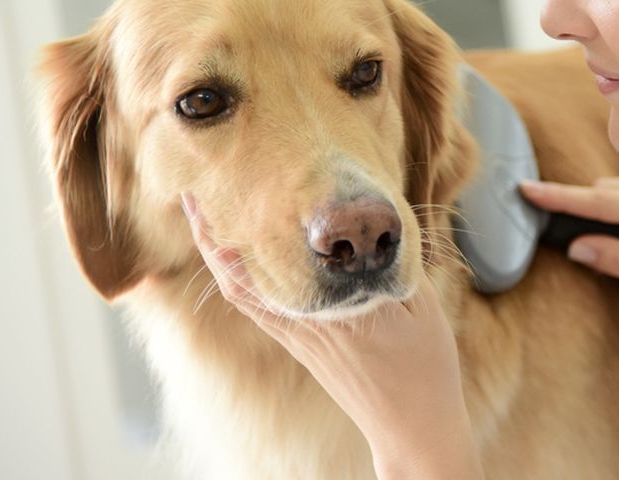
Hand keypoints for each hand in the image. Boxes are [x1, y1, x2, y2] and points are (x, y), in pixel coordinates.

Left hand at [182, 194, 483, 479]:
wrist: (411, 428)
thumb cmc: (425, 368)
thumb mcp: (422, 306)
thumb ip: (397, 261)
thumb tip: (381, 218)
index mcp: (337, 308)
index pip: (280, 263)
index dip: (247, 229)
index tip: (233, 191)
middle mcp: (307, 323)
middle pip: (240, 277)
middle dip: (212, 236)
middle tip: (194, 198)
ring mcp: (299, 338)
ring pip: (242, 294)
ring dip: (218, 256)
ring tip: (205, 219)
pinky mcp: (301, 347)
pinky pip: (258, 309)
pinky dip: (240, 280)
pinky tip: (237, 258)